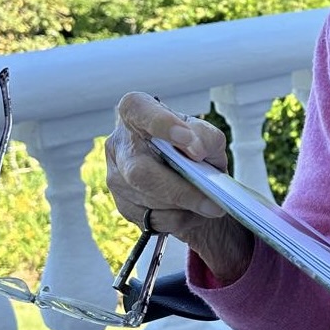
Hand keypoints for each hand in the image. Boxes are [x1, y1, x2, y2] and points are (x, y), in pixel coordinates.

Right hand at [105, 91, 253, 281]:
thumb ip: (206, 136)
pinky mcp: (123, 205)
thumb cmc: (193, 146)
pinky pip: (152, 219)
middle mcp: (119, 144)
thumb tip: (196, 149)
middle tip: (213, 202)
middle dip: (180, 190)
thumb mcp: (207, 135)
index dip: (161, 124)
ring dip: (184, 206)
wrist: (189, 174)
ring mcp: (116, 177)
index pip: (137, 110)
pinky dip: (180, 219)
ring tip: (209, 204)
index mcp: (137, 113)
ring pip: (147, 198)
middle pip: (140, 170)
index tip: (190, 143)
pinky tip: (193, 211)